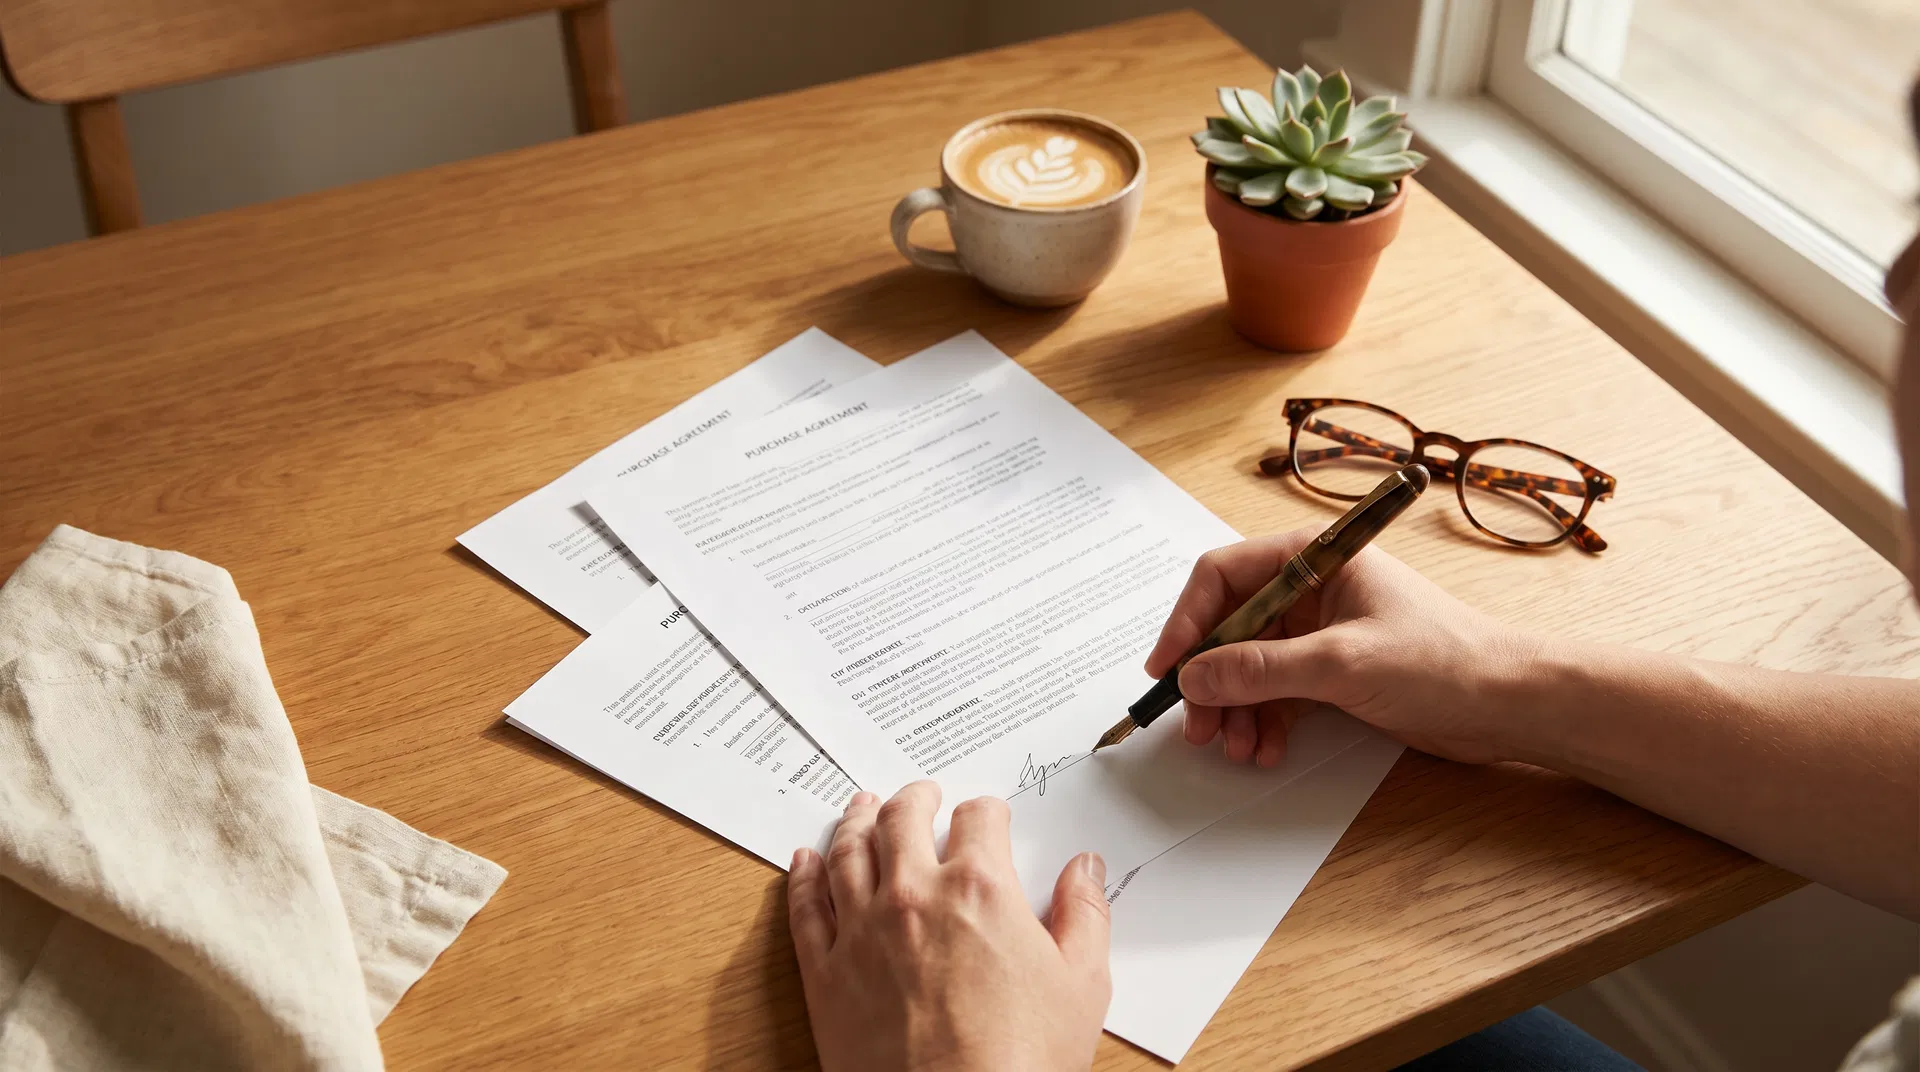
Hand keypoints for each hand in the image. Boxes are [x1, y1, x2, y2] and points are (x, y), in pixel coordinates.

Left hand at [787, 782, 1110, 1071]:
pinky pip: (805, 907)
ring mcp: (862, 931)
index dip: (987, 812)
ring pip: (847, 851)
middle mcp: (914, 895)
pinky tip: (803, 860)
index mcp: (980, 889)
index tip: (987, 817)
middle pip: (903, 819)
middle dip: (914, 799)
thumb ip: (1084, 915)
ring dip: (855, 821)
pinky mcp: (826, 973)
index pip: (979, 819)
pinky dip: (802, 875)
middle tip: (920, 794)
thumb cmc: (1022, 1062)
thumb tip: (1086, 868)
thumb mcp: (1081, 985)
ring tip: (861, 807)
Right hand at [1145, 528, 1540, 765]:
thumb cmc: (1446, 661)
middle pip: (1231, 626)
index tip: (1168, 668)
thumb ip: (1262, 670)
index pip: (1224, 575)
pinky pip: (1278, 692)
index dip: (1188, 621)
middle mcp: (1313, 588)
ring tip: (1234, 748)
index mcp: (1316, 557)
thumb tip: (1196, 678)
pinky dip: (1265, 721)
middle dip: (1210, 678)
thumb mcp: (1342, 663)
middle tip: (1197, 725)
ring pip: (1251, 666)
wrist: (1510, 704)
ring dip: (1235, 709)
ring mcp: (1322, 631)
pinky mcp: (1335, 672)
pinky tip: (1266, 749)